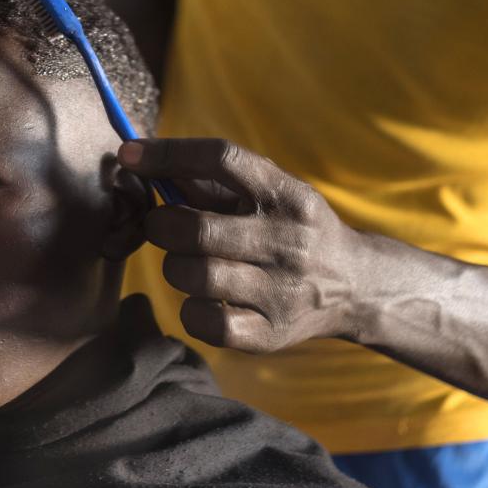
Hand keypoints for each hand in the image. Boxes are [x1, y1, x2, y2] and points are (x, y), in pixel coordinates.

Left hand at [119, 137, 368, 352]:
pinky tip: (203, 299)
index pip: (223, 159)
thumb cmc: (293, 230)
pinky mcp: (272, 334)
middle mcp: (289, 241)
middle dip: (162, 224)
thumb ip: (212, 180)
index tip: (130, 153)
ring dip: (175, 267)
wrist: (357, 286)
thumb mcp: (272, 193)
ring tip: (188, 263)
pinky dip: (190, 310)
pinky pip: (207, 323)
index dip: (169, 152)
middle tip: (162, 226)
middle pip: (197, 228)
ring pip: (195, 276)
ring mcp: (282, 292)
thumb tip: (143, 159)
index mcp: (288, 194)